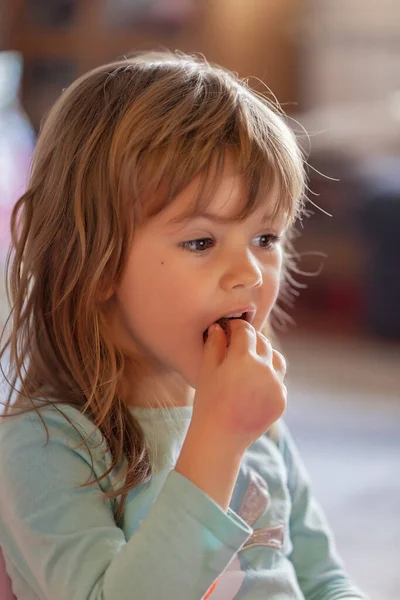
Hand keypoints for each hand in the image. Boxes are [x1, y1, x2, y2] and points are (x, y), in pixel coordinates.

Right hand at [192, 319, 286, 451]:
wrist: (220, 437)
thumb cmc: (208, 402)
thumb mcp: (207, 370)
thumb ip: (214, 344)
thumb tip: (219, 327)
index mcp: (244, 358)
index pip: (245, 330)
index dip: (236, 326)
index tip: (229, 329)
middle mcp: (265, 369)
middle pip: (262, 342)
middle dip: (250, 339)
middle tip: (238, 344)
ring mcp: (276, 385)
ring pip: (277, 359)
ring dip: (266, 355)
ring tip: (251, 361)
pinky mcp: (281, 400)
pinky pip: (278, 381)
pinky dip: (269, 378)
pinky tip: (254, 384)